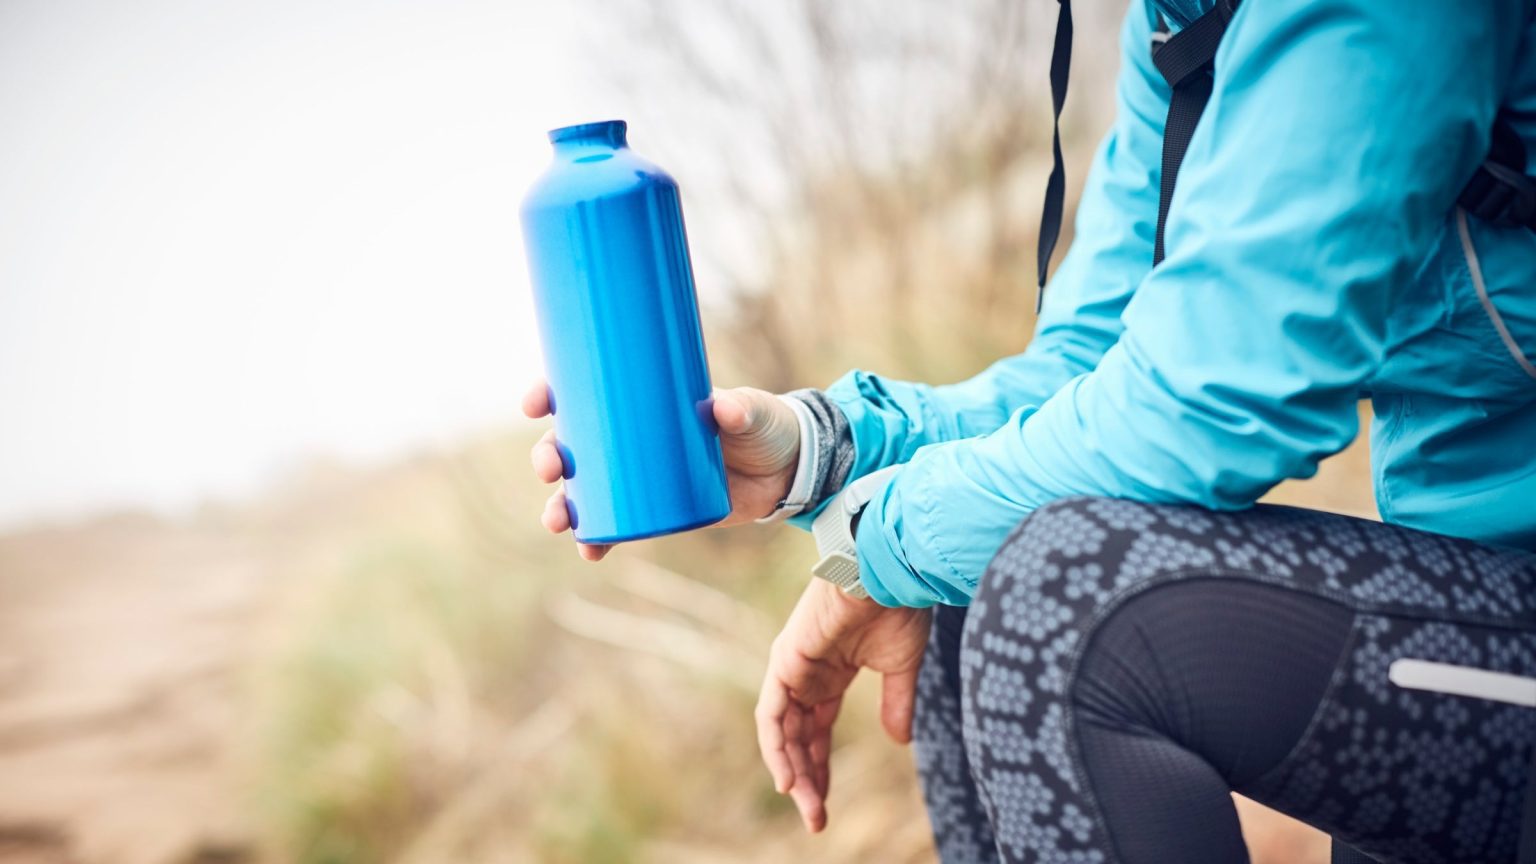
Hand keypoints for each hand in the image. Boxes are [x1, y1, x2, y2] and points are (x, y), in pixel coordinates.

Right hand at [523, 378, 801, 559]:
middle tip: (551, 468)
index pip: (584, 392)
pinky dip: (597, 539)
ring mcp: (639, 477)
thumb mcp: (753, 410)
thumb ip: (742, 408)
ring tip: (556, 521)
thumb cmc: (762, 425)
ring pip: (583, 491)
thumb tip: (723, 409)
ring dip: (561, 506)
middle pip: (572, 445)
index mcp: (641, 401)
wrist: (787, 469)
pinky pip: (614, 526)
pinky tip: (589, 550)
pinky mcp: (655, 510)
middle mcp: (629, 438)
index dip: (551, 395)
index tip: (537, 403)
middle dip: (549, 457)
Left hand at [755, 580, 930, 831]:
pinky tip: (789, 780)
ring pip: (783, 732)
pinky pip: (772, 715)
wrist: (890, 572)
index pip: (817, 730)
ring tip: (807, 807)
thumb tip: (899, 741)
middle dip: (808, 778)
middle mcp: (806, 673)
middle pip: (798, 737)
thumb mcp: (901, 668)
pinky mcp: (785, 661)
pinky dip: (777, 747)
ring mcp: (792, 667)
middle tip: (817, 819)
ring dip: (793, 771)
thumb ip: (896, 704)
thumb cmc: (898, 607)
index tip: (828, 804)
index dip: (822, 767)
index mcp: (830, 673)